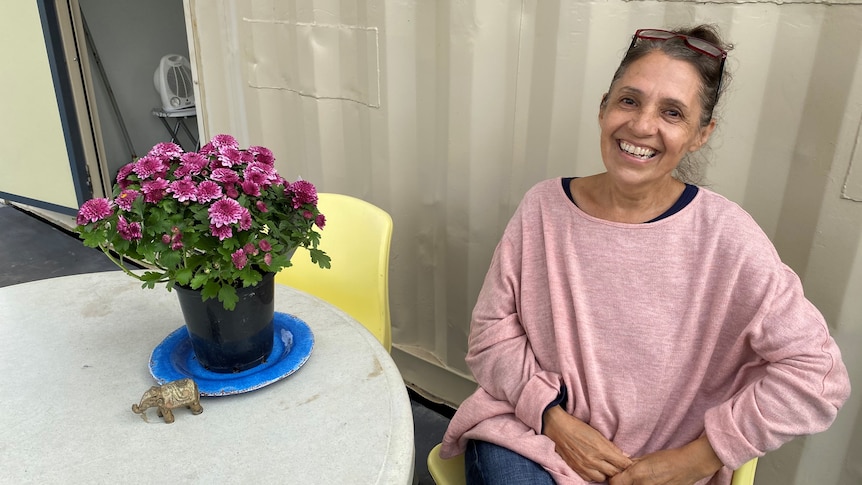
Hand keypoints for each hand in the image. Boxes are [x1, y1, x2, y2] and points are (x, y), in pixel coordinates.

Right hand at [543, 406, 632, 481]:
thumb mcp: (597, 434)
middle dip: (617, 469)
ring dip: (605, 473)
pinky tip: (593, 467)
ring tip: (604, 465)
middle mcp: (593, 460)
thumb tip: (624, 456)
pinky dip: (594, 475)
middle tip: (617, 463)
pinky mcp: (576, 469)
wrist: (559, 428)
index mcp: (601, 449)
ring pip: (602, 478)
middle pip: (614, 472)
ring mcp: (584, 466)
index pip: (622, 463)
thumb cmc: (578, 428)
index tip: (628, 462)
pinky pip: (590, 479)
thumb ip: (611, 447)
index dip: (627, 464)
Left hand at [608, 435, 723, 484]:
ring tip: (644, 478)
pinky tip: (651, 482)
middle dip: (624, 483)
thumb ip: (631, 465)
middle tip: (630, 478)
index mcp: (637, 474)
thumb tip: (619, 468)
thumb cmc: (668, 459)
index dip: (614, 478)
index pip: (614, 482)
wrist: (689, 466)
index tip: (617, 476)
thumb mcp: (646, 458)